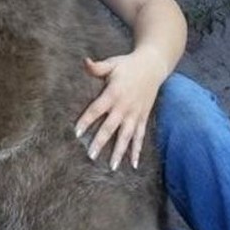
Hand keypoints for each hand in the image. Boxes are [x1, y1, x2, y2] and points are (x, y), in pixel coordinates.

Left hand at [74, 47, 166, 170]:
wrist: (153, 66)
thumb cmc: (128, 65)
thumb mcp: (112, 64)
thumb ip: (97, 67)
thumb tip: (84, 62)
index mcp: (114, 93)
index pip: (97, 109)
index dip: (86, 120)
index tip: (76, 133)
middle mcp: (124, 106)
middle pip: (110, 127)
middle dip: (100, 142)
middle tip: (90, 156)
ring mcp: (135, 114)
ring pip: (126, 136)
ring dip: (120, 151)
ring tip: (113, 166)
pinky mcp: (143, 117)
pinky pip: (140, 137)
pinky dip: (137, 150)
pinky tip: (134, 164)